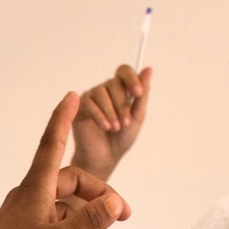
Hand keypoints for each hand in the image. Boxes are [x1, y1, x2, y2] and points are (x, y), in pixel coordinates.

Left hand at [0, 91, 128, 228]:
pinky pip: (54, 223)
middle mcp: (30, 194)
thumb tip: (115, 203)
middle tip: (123, 216)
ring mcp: (25, 212)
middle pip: (72, 182)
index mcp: (35, 188)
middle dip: (98, 198)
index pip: (52, 143)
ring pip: (65, 207)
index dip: (63, 119)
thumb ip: (90, 222)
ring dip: (86, 223)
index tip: (72, 96)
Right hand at [70, 65, 151, 182]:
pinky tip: (105, 127)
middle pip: (113, 83)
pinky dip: (99, 116)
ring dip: (111, 111)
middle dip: (122, 104)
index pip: (124, 71)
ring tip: (115, 128)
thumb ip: (142, 95)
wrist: (106, 158)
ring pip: (101, 92)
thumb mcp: (137, 116)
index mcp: (120, 89)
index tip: (138, 94)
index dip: (131, 78)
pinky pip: (89, 103)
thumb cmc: (121, 139)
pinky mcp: (79, 107)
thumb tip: (149, 69)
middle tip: (126, 123)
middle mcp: (104, 90)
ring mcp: (91, 97)